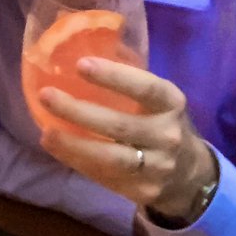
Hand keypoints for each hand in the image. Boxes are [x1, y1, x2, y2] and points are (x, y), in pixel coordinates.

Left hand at [37, 57, 217, 222]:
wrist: (189, 174)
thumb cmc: (160, 121)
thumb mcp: (157, 97)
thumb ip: (127, 76)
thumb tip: (82, 44)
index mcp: (170, 103)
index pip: (145, 88)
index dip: (114, 76)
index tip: (80, 65)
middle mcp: (166, 135)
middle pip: (120, 126)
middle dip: (79, 111)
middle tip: (46, 95)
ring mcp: (156, 167)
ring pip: (110, 158)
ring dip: (73, 144)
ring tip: (46, 132)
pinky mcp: (142, 191)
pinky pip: (104, 177)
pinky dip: (76, 161)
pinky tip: (54, 147)